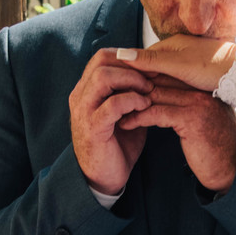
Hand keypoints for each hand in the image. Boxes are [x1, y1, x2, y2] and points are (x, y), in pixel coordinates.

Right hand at [69, 48, 153, 195]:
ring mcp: (83, 111)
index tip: (151, 68)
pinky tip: (144, 106)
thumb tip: (155, 74)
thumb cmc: (117, 145)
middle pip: (102, 60)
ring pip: (104, 77)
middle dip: (132, 65)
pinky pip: (112, 104)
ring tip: (148, 91)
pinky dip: (132, 100)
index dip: (129, 57)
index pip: (103, 56)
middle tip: (152, 78)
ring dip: (132, 80)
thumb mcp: (126, 113)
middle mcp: (80, 96)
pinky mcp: (93, 128)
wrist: (105, 178)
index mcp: (86, 89)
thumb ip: (132, 93)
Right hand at [116, 35, 235, 92]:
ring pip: (161, 77)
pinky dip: (164, 92)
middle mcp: (177, 51)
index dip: (128, 73)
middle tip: (122, 100)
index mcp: (170, 45)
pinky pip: (173, 83)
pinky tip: (161, 104)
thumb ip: (151, 61)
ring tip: (137, 105)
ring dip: (150, 88)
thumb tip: (121, 53)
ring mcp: (187, 62)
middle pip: (150, 68)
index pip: (140, 59)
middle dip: (137, 82)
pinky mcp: (196, 75)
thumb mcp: (179, 65)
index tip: (116, 88)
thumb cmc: (214, 67)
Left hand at [118, 74, 235, 192]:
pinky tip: (125, 123)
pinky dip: (137, 117)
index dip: (141, 79)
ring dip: (130, 102)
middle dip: (131, 87)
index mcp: (202, 84)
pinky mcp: (191, 119)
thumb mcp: (199, 117)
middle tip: (110, 94)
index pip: (166, 72)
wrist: (232, 167)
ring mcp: (198, 102)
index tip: (120, 86)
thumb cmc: (214, 144)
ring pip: (154, 93)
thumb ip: (184, 101)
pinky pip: (156, 113)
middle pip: (158, 79)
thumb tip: (157, 92)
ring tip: (113, 109)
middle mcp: (201, 88)